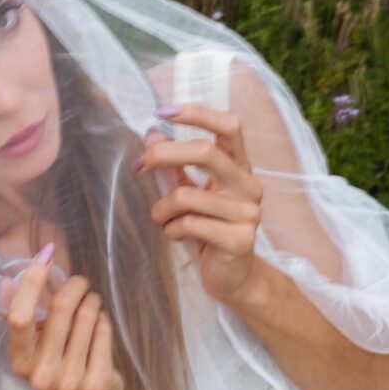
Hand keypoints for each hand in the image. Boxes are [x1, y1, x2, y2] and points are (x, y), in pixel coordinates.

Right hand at [0, 249, 124, 389]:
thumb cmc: (57, 365)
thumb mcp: (34, 345)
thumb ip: (21, 313)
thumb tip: (6, 281)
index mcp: (19, 362)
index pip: (19, 316)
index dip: (32, 282)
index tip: (45, 254)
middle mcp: (41, 375)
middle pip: (61, 309)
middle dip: (74, 286)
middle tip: (81, 283)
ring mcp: (70, 382)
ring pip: (87, 317)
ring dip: (92, 302)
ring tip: (92, 305)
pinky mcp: (96, 383)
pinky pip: (104, 332)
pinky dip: (104, 321)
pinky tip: (101, 326)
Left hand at [134, 104, 264, 303]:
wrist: (232, 278)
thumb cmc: (208, 231)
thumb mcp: (188, 192)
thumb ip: (173, 165)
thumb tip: (152, 131)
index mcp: (239, 167)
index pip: (229, 126)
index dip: (198, 113)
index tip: (162, 112)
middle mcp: (248, 185)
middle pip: (205, 152)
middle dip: (164, 155)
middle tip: (140, 165)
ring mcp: (248, 213)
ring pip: (187, 195)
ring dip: (162, 208)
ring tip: (161, 219)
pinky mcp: (239, 239)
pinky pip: (189, 224)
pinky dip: (170, 230)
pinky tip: (174, 235)